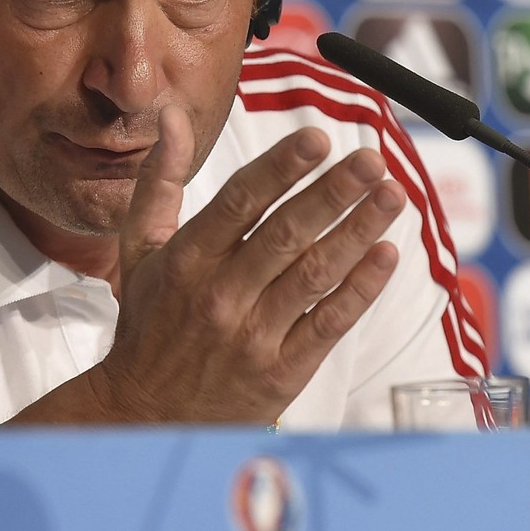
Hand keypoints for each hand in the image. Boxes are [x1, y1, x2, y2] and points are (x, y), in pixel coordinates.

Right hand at [88, 104, 403, 423]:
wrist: (144, 414)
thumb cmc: (148, 322)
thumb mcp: (139, 247)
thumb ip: (160, 180)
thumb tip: (172, 116)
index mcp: (187, 259)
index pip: (239, 202)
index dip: (281, 168)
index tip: (317, 139)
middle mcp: (220, 294)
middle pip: (285, 234)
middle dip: (333, 193)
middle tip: (371, 161)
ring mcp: (252, 335)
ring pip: (313, 275)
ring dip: (357, 232)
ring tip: (391, 196)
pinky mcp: (280, 372)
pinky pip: (328, 324)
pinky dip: (359, 289)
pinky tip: (386, 256)